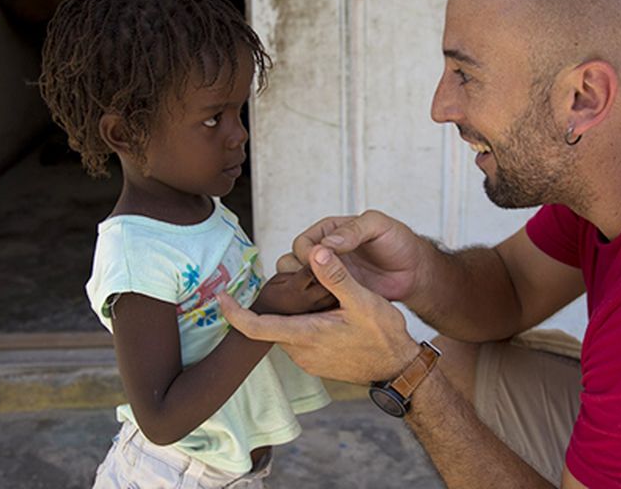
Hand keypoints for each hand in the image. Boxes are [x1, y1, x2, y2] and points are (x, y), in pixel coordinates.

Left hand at [217, 244, 420, 383]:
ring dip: (292, 313)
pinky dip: (303, 323)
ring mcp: (308, 360)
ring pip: (286, 330)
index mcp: (305, 335)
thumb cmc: (384, 336)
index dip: (234, 313)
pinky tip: (322, 310)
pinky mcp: (317, 363)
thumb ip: (336, 276)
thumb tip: (316, 251)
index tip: (222, 298)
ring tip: (311, 292)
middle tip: (290, 280)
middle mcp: (301, 351)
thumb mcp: (364, 301)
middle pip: (271, 324)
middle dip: (275, 302)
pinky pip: (299, 339)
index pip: (255, 327)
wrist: (399, 369)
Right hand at [290, 210, 426, 301]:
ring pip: (299, 286)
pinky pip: (315, 302)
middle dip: (299, 276)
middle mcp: (324, 254)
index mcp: (329, 232)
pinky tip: (329, 310)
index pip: (302, 244)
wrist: (415, 271)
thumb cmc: (399, 242)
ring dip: (305, 293)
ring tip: (324, 299)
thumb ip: (354, 230)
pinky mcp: (336, 295)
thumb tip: (328, 243)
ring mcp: (328, 276)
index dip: (306, 255)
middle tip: (318, 285)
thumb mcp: (379, 225)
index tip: (320, 263)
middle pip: (291, 265)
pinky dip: (315, 307)